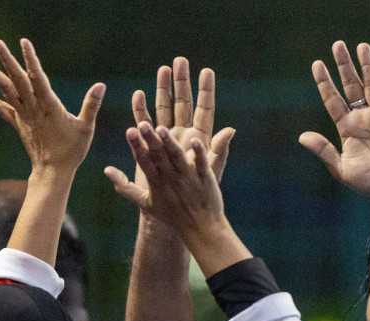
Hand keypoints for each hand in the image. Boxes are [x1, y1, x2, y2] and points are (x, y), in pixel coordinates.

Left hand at [0, 38, 102, 175]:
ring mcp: (23, 116)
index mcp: (49, 106)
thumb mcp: (86, 128)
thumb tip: (101, 85)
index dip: (31, 60)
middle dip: (7, 60)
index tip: (24, 42)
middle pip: (18, 80)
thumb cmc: (72, 151)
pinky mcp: (19, 124)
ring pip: (6, 91)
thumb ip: (91, 105)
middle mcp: (33, 108)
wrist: (52, 172)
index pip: (38, 78)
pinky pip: (2, 109)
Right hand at [107, 122, 247, 274]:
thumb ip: (125, 187)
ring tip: (162, 129)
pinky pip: (201, 164)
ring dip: (170, 143)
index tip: (129, 131)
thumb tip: (106, 170)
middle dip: (150, 141)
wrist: (200, 230)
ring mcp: (188, 178)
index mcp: (156, 183)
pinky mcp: (205, 179)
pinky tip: (195, 141)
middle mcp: (170, 179)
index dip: (137, 147)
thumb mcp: (145, 204)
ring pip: (177, 158)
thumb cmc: (171, 217)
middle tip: (142, 125)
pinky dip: (198, 154)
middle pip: (159, 157)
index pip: (144, 161)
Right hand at [120, 58, 235, 202]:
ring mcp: (166, 138)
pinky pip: (145, 124)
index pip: (204, 109)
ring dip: (162, 89)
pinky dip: (141, 109)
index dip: (206, 91)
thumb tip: (231, 130)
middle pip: (182, 103)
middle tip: (179, 61)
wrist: (178, 210)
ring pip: (163, 108)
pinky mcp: (151, 146)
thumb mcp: (210, 170)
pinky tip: (139, 95)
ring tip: (162, 70)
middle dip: (181, 82)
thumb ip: (219, 150)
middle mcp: (182, 134)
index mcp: (199, 138)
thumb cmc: (198, 192)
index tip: (207, 71)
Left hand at [298, 41, 369, 210]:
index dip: (324, 83)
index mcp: (346, 128)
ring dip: (367, 66)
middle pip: (351, 86)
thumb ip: (324, 151)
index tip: (317, 64)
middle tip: (337, 45)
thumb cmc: (368, 182)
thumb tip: (302, 137)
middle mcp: (362, 118)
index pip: (333, 100)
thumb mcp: (341, 169)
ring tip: (361, 46)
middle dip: (344, 66)